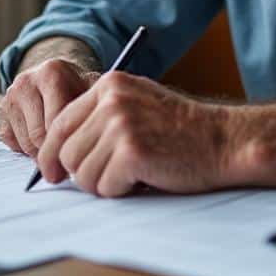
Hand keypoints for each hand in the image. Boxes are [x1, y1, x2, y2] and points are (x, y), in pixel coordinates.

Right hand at [0, 57, 98, 156]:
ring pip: (25, 143)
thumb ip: (95, 110)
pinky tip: (40, 139)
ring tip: (58, 147)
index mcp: (51, 73)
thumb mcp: (92, 90)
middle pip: (39, 136)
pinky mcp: (1, 110)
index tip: (81, 155)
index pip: (57, 122)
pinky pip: (12, 142)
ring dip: (41, 152)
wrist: (55, 74)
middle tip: (69, 161)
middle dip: (55, 152)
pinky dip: (26, 148)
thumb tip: (95, 143)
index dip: (70, 144)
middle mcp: (26, 82)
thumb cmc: (75, 86)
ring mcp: (10, 96)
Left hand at [35, 72, 231, 196]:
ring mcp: (121, 125)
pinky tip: (143, 179)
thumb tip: (56, 149)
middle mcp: (111, 100)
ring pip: (82, 173)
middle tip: (107, 178)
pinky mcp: (132, 152)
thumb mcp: (138, 105)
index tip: (53, 173)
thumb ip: (100, 116)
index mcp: (109, 85)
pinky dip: (120, 191)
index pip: (60, 124)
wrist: (223, 140)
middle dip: (81, 173)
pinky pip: (104, 185)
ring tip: (131, 176)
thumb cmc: (181, 130)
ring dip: (103, 184)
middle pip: (66, 151)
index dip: (52, 153)